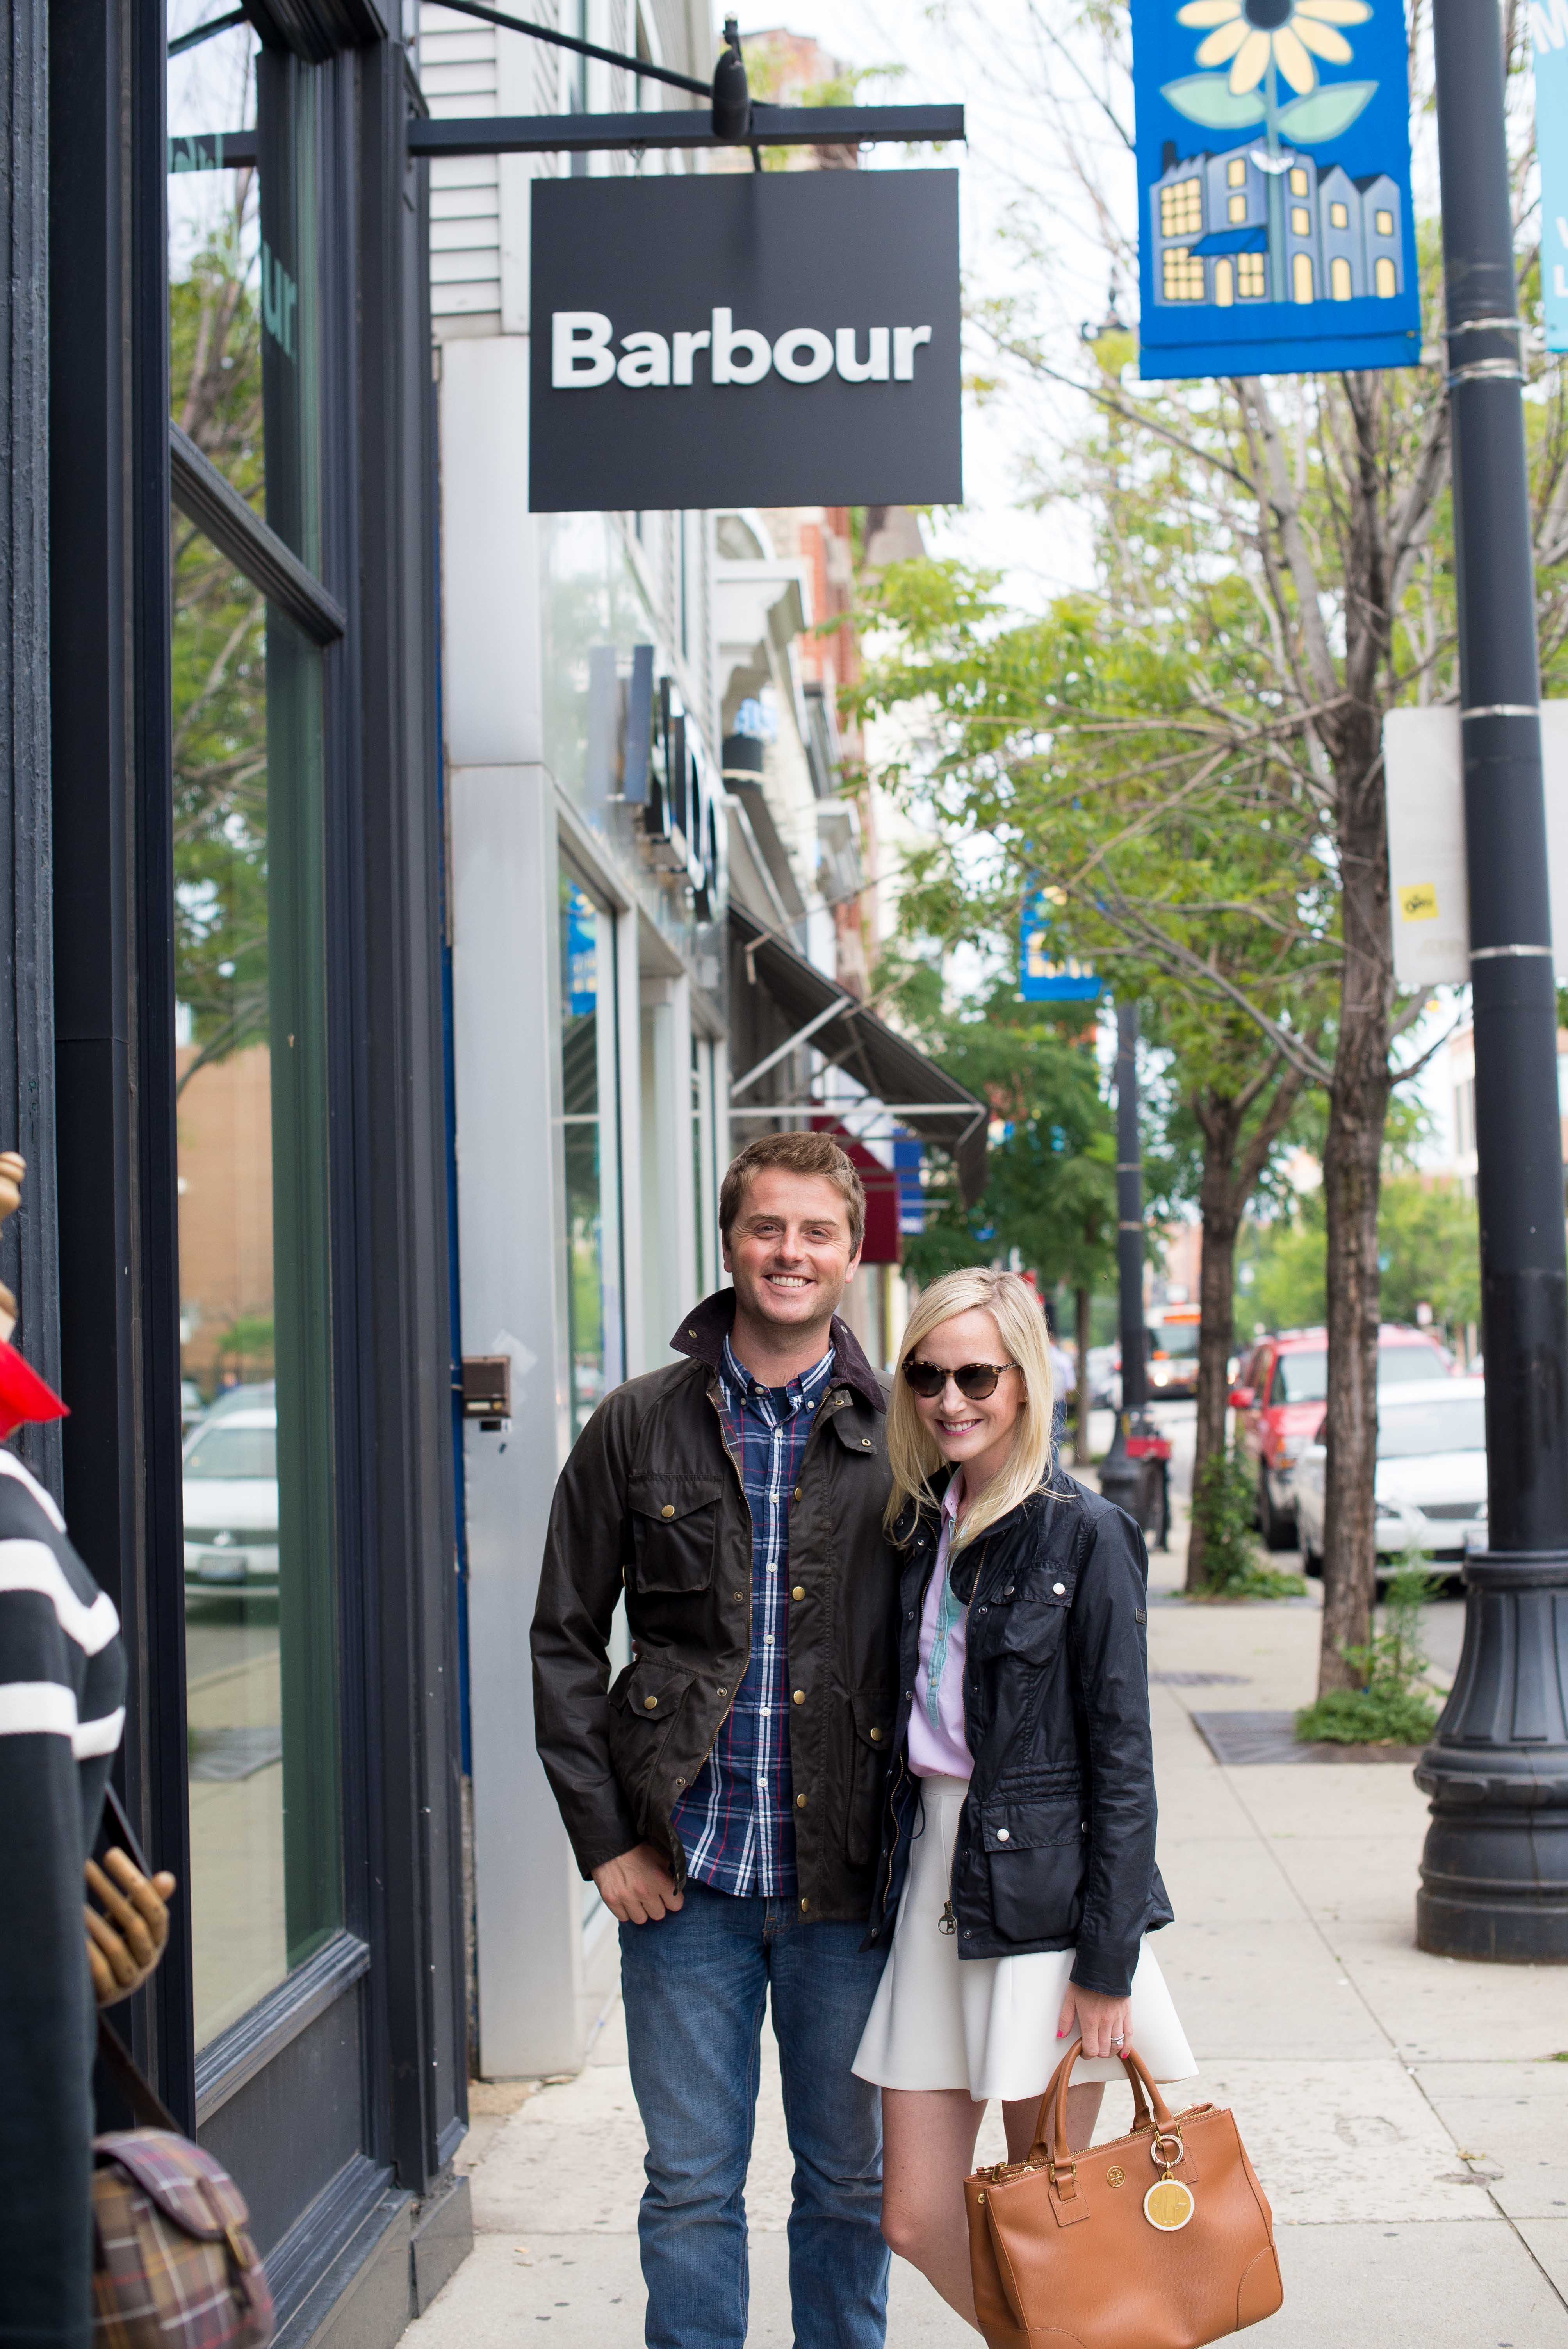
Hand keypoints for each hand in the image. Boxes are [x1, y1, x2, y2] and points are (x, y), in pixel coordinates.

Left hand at [85, 1850, 176, 2006]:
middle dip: (110, 1893)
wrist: (90, 1989)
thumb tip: (167, 1878)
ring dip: (93, 1921)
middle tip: (85, 1865)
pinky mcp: (107, 1996)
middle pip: (135, 1926)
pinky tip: (70, 1932)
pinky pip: (98, 1972)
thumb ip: (143, 1901)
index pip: (154, 1911)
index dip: (134, 1882)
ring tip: (71, 1899)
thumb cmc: (109, 1943)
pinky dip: (86, 1951)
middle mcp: (147, 1962)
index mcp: (157, 1940)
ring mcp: (128, 1981)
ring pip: (115, 1948)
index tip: (112, 1853)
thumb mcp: (125, 1920)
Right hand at [592, 1842, 682, 1924]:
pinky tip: (625, 1898)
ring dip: (640, 1910)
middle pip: (658, 1915)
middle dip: (656, 1905)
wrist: (610, 1842)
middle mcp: (644, 1892)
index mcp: (660, 1880)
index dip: (673, 1900)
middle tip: (651, 1895)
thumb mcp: (660, 1855)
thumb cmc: (636, 1847)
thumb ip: (670, 1872)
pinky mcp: (611, 1900)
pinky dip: (625, 1910)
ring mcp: (627, 1898)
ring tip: (637, 1898)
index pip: (676, 1905)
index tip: (668, 1895)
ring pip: (641, 1919)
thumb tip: (678, 1884)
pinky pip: (624, 1918)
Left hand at [1057, 1982, 1132, 2060]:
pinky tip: (1122, 2052)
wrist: (1103, 1966)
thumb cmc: (1085, 1981)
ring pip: (1116, 2045)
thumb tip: (1061, 2035)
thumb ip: (1065, 2018)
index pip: (1091, 2049)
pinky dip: (1126, 2046)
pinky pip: (1129, 2035)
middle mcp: (1105, 2022)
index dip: (1086, 2055)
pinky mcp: (1127, 2013)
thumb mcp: (1070, 1998)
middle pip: (1104, 2050)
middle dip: (1098, 2053)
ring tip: (1104, 2047)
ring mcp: (1118, 2018)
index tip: (1084, 2052)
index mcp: (1090, 2020)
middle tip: (1093, 2047)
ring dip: (1110, 2050)